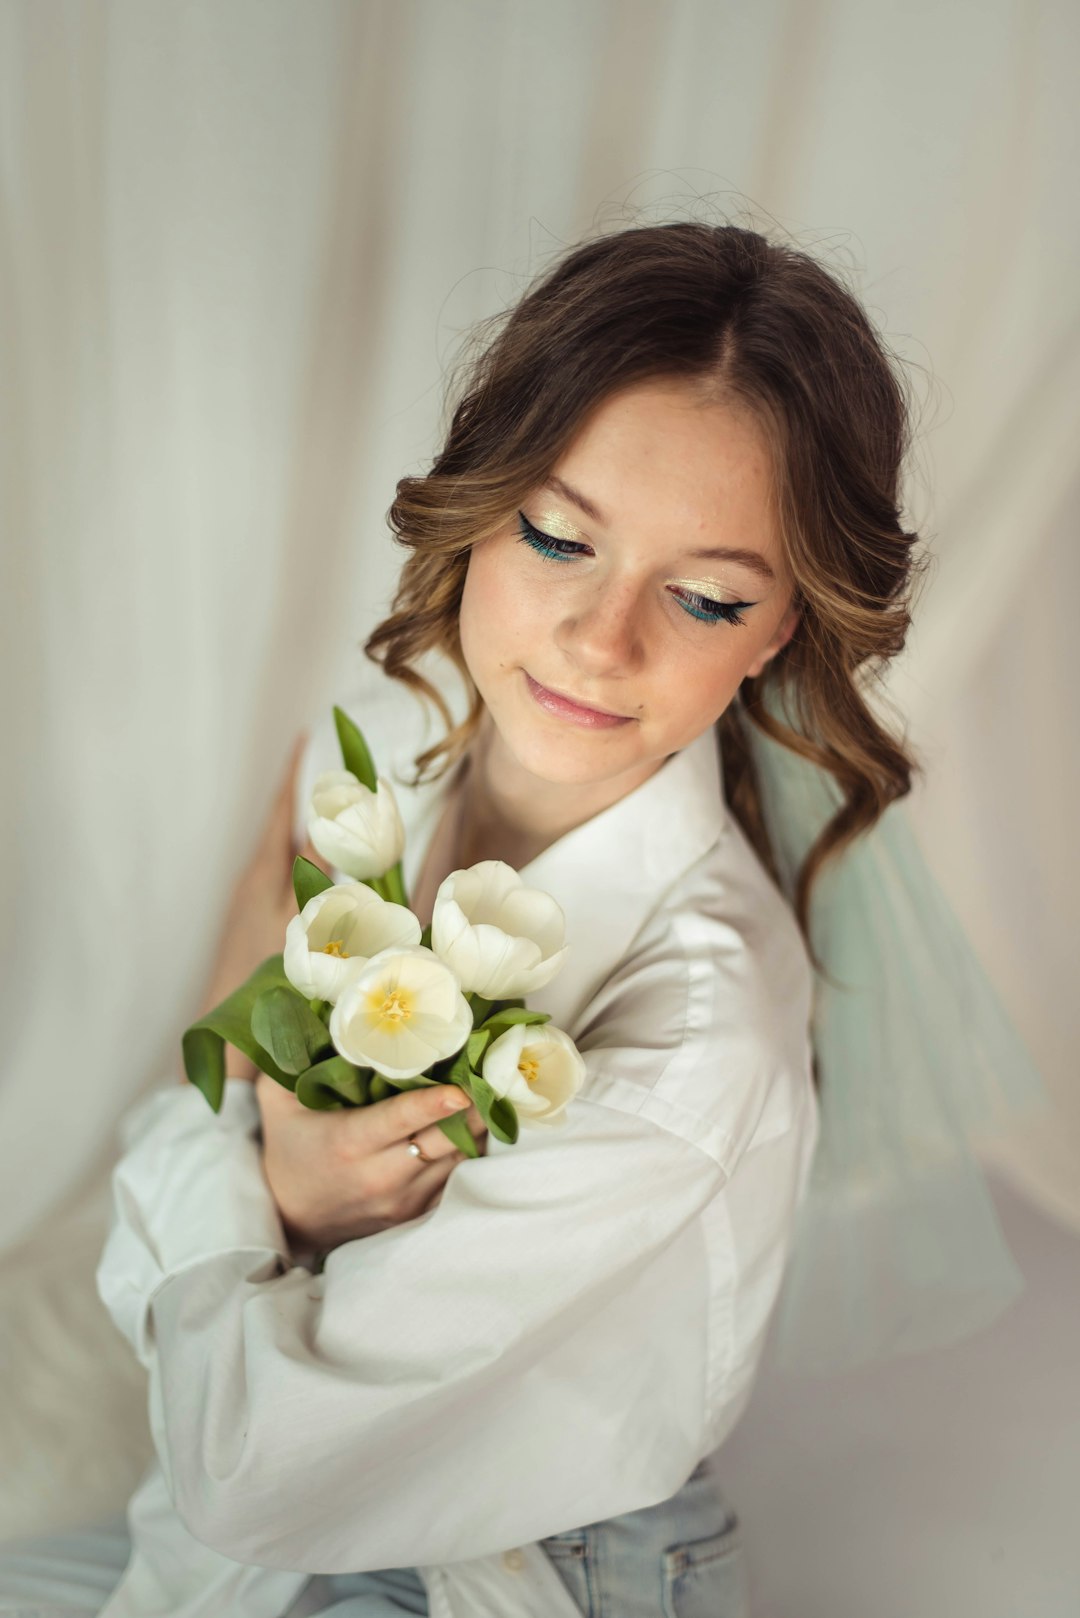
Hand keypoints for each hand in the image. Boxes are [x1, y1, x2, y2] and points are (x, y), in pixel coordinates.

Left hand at [187, 732, 329, 1082]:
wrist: (227, 1047)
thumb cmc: (258, 987)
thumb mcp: (296, 923)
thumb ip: (317, 877)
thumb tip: (337, 830)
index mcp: (262, 877)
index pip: (282, 812)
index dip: (295, 776)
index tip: (307, 738)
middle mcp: (257, 887)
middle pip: (286, 831)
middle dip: (309, 801)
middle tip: (334, 771)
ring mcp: (258, 912)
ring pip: (293, 863)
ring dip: (315, 839)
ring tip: (340, 816)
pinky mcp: (263, 935)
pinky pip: (295, 889)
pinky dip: (315, 875)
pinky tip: (335, 883)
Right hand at [255, 1073, 488, 1251]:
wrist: (289, 1220)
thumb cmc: (287, 1149)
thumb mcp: (277, 1102)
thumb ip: (292, 1059)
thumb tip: (318, 1010)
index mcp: (348, 1143)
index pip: (400, 1120)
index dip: (434, 1103)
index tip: (464, 1088)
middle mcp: (380, 1176)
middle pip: (443, 1139)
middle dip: (474, 1107)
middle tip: (495, 1073)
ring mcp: (402, 1200)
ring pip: (457, 1158)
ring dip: (477, 1127)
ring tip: (494, 1091)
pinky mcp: (416, 1213)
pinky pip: (456, 1179)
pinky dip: (471, 1151)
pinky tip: (479, 1124)